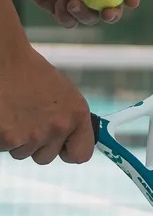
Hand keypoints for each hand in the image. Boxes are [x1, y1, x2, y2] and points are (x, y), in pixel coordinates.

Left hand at [0, 0, 140, 27]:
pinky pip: (68, 20)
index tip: (132, 1)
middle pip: (111, 7)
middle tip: (108, 13)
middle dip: (114, 15)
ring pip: (90, 18)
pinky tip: (59, 6)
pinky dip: (67, 18)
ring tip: (72, 4)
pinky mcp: (58, 8)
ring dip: (86, 16)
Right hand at [0, 44, 94, 164]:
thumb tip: (71, 143)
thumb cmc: (30, 73)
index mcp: (77, 114)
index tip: (61, 147)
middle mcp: (60, 126)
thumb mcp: (63, 95)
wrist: (4, 58)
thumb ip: (68, 119)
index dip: (68, 152)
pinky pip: (4, 148)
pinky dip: (1, 136)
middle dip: (35, 144)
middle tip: (26, 119)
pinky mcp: (9, 138)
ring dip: (16, 139)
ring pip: (22, 153)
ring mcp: (34, 134)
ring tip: (13, 113)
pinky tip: (3, 116)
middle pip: (46, 157)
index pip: (82, 154)